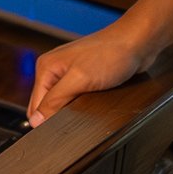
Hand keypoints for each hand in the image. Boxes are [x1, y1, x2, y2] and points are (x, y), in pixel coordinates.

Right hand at [27, 27, 153, 126]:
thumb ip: (54, 100)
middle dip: (58, 116)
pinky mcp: (84, 78)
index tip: (60, 130)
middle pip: (47, 105)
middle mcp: (55, 70)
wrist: (137, 43)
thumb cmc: (111, 54)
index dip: (45, 121)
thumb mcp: (79, 80)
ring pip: (62, 104)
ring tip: (87, 109)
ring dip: (72, 112)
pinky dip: (83, 106)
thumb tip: (35, 120)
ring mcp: (70, 74)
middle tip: (76, 119)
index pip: (35, 106)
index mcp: (46, 67)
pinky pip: (76, 99)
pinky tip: (93, 105)